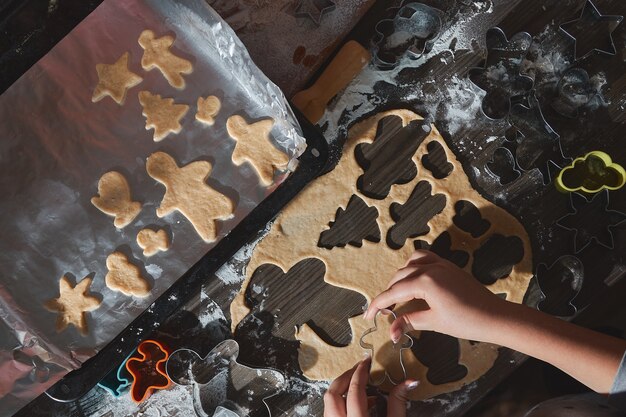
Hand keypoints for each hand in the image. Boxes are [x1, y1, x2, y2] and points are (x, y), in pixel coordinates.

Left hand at [323, 358, 417, 416]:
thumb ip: (398, 403)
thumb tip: (409, 381)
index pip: (354, 390)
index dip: (360, 372)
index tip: (366, 362)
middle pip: (332, 394)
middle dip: (344, 377)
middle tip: (358, 369)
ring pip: (328, 404)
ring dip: (340, 390)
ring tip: (356, 383)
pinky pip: (331, 413)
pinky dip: (340, 403)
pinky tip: (356, 403)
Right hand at [364, 250, 506, 342]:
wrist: (494, 316)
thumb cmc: (466, 321)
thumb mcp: (433, 322)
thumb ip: (409, 322)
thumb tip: (391, 332)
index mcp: (425, 282)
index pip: (394, 292)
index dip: (378, 304)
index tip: (368, 316)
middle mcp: (430, 268)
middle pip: (399, 277)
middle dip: (388, 293)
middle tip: (383, 311)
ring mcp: (440, 264)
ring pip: (410, 263)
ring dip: (400, 277)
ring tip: (398, 294)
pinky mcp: (448, 266)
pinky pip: (425, 258)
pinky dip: (414, 265)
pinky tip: (414, 278)